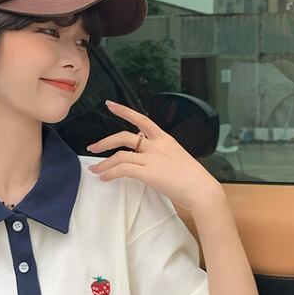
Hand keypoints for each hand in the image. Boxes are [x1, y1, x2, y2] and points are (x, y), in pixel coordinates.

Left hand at [86, 99, 219, 211]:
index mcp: (164, 139)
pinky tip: (104, 177)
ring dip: (103, 163)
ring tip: (94, 169)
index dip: (124, 111)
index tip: (110, 105)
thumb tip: (143, 154)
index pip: (141, 119)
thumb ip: (158, 152)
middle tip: (92, 147)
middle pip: (124, 137)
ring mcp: (152, 159)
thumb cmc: (191, 177)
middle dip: (104, 142)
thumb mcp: (175, 156)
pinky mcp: (149, 173)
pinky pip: (123, 170)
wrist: (201, 190)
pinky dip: (110, 173)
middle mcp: (157, 145)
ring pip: (120, 155)